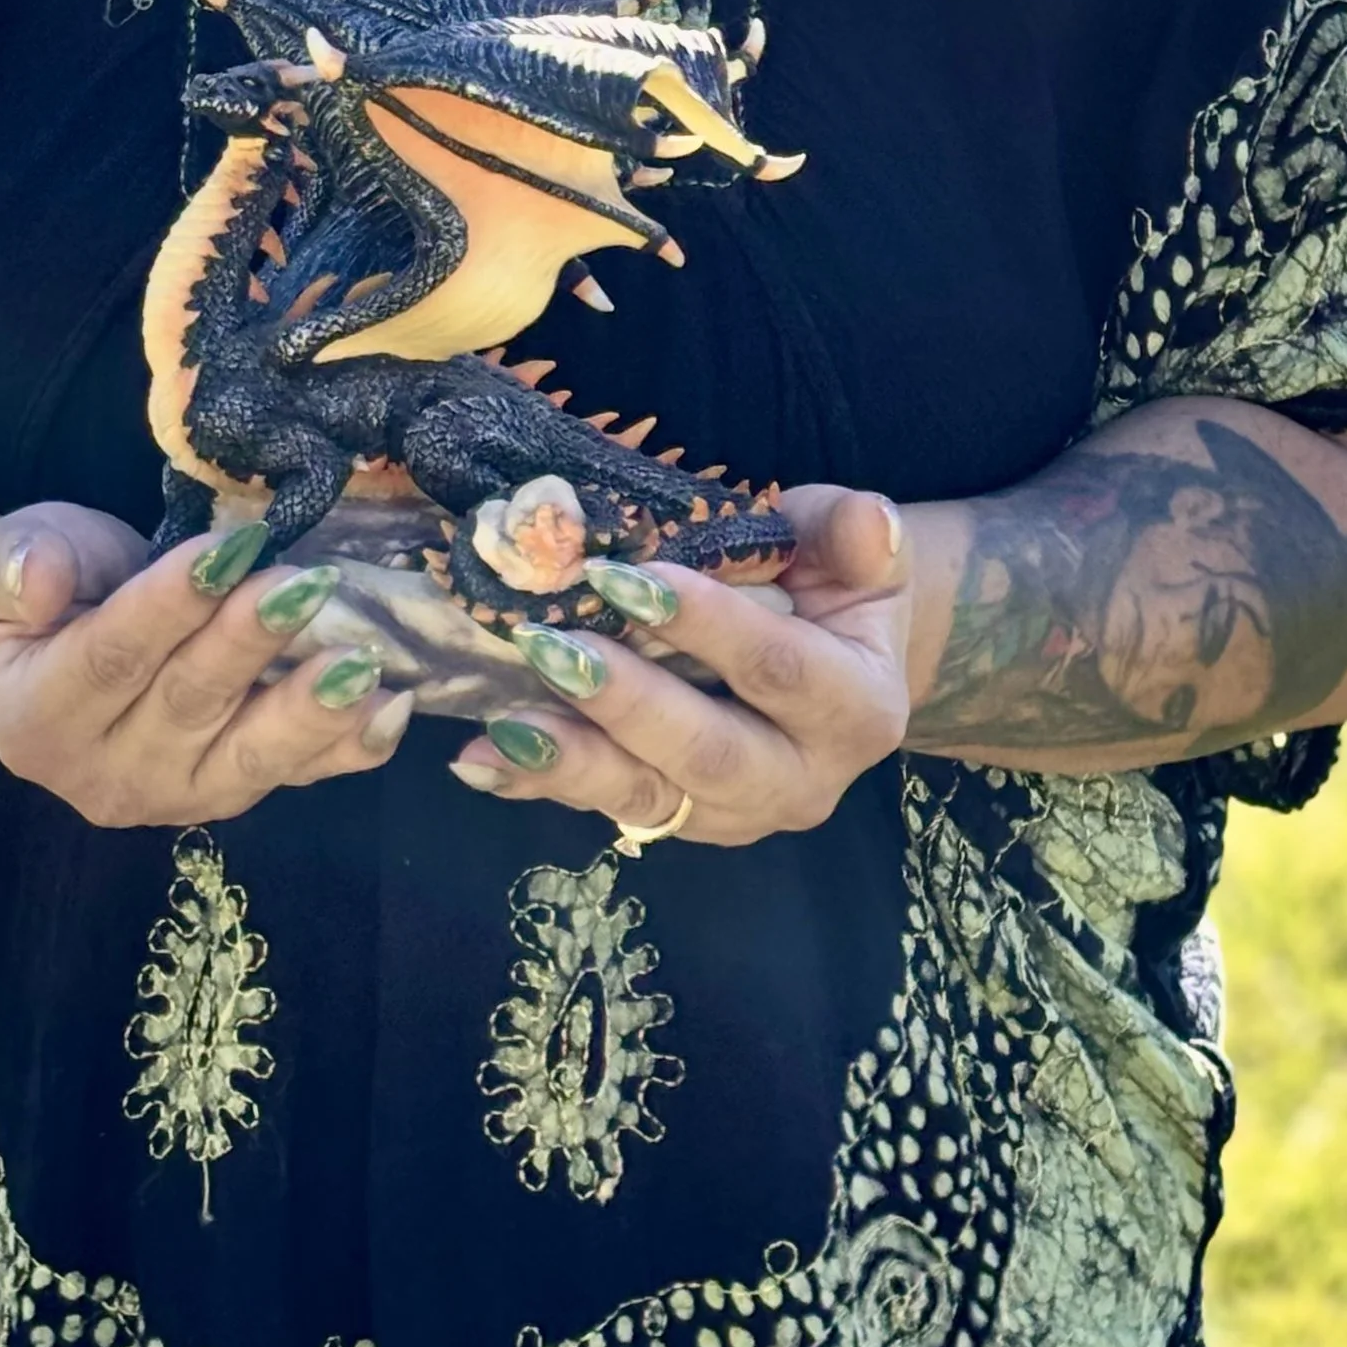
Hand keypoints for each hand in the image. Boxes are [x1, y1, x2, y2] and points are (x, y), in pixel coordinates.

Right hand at [0, 505, 414, 827]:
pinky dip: (346, 748)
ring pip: (247, 757)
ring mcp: (173, 795)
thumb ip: (11, 569)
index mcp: (35, 719)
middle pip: (187, 704)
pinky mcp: (229, 791)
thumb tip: (41, 581)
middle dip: (250, 643)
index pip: (110, 658)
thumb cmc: (29, 594)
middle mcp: (102, 775)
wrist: (40, 655)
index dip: (170, 605)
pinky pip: (294, 774)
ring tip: (359, 665)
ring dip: (309, 711)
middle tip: (307, 586)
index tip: (229, 549)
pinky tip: (389, 712)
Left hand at [447, 487, 911, 844]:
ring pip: (653, 799)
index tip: (627, 578)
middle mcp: (805, 778)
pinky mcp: (682, 820)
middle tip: (551, 648)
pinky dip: (541, 786)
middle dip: (627, 705)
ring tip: (504, 725)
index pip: (780, 670)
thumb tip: (868, 525)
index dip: (707, 626)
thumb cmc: (830, 580)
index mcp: (859, 707)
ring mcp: (738, 812)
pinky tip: (479, 762)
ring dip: (572, 762)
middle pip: (712, 754)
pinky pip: (609, 808)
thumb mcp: (852, 544)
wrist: (835, 653)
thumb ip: (853, 531)